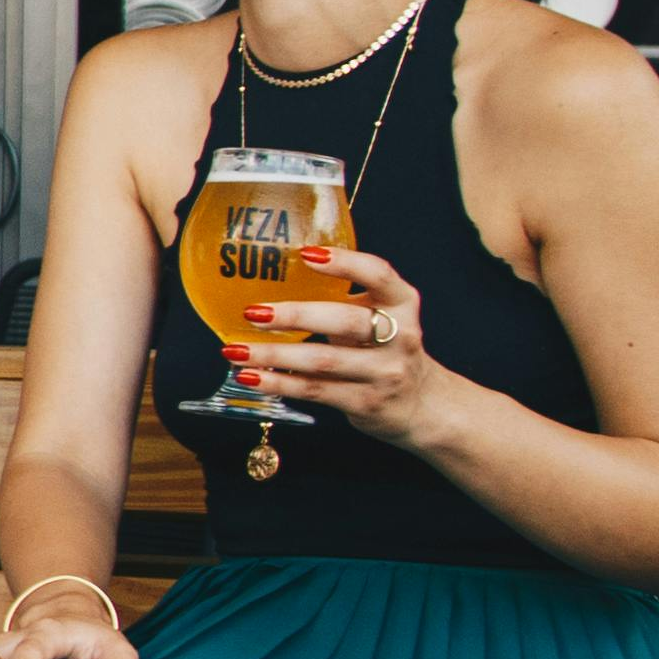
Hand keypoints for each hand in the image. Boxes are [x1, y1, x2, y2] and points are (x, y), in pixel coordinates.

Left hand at [226, 243, 436, 444]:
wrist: (421, 404)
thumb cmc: (387, 347)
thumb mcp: (380, 314)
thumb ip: (346, 296)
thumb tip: (278, 273)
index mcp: (402, 303)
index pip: (378, 274)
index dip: (344, 262)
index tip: (306, 255)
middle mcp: (399, 337)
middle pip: (344, 321)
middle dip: (295, 316)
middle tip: (253, 312)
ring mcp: (384, 373)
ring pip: (322, 362)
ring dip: (274, 355)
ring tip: (236, 350)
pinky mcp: (365, 403)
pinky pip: (315, 391)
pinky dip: (279, 383)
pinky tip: (250, 377)